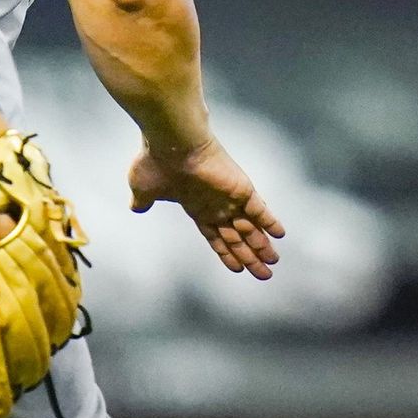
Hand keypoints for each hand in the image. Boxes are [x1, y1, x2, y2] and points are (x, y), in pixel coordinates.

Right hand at [128, 137, 284, 278]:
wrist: (171, 143)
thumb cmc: (156, 163)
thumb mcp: (143, 188)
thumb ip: (144, 200)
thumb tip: (136, 207)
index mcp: (196, 207)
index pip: (215, 236)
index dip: (226, 253)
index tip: (237, 269)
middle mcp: (215, 205)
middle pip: (237, 237)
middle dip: (250, 256)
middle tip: (263, 274)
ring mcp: (230, 198)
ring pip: (250, 228)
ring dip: (262, 245)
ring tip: (273, 262)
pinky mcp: (242, 190)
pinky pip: (261, 210)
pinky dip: (270, 222)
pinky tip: (280, 234)